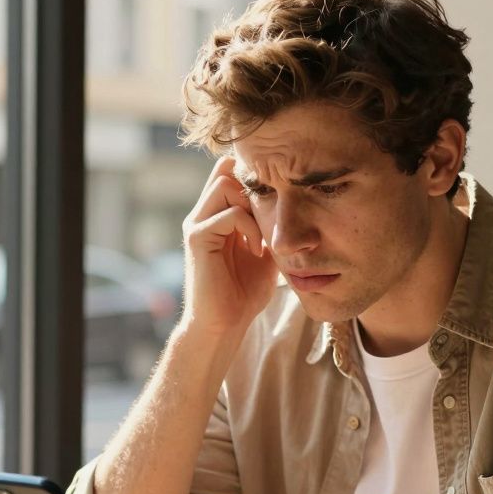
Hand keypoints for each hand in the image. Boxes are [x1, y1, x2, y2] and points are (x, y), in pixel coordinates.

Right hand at [179, 156, 278, 338]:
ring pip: (226, 184)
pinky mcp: (197, 238)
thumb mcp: (266, 252)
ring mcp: (198, 224)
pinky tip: (256, 250)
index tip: (278, 203)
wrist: (224, 324)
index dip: (255, 178)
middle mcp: (203, 214)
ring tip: (262, 237)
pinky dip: (249, 228)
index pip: (231, 172)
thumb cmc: (244, 293)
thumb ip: (270, 226)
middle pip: (227, 169)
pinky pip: (228, 213)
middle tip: (270, 219)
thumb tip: (295, 205)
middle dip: (255, 189)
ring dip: (252, 206)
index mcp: (217, 215)